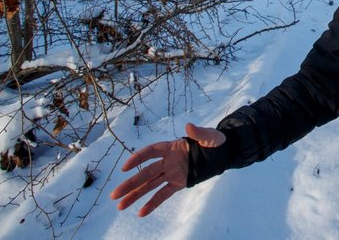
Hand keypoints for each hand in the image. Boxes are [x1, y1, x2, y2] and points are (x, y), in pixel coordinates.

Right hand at [110, 122, 224, 216]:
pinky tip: (141, 213)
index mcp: (172, 147)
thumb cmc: (215, 141)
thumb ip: (199, 133)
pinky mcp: (179, 183)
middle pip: (146, 172)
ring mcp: (172, 173)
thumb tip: (189, 126)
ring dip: (135, 195)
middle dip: (130, 183)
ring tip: (120, 206)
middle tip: (114, 195)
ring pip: (150, 185)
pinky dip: (153, 203)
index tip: (125, 168)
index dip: (138, 158)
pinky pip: (163, 194)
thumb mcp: (210, 136)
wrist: (223, 154)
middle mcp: (168, 161)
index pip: (151, 152)